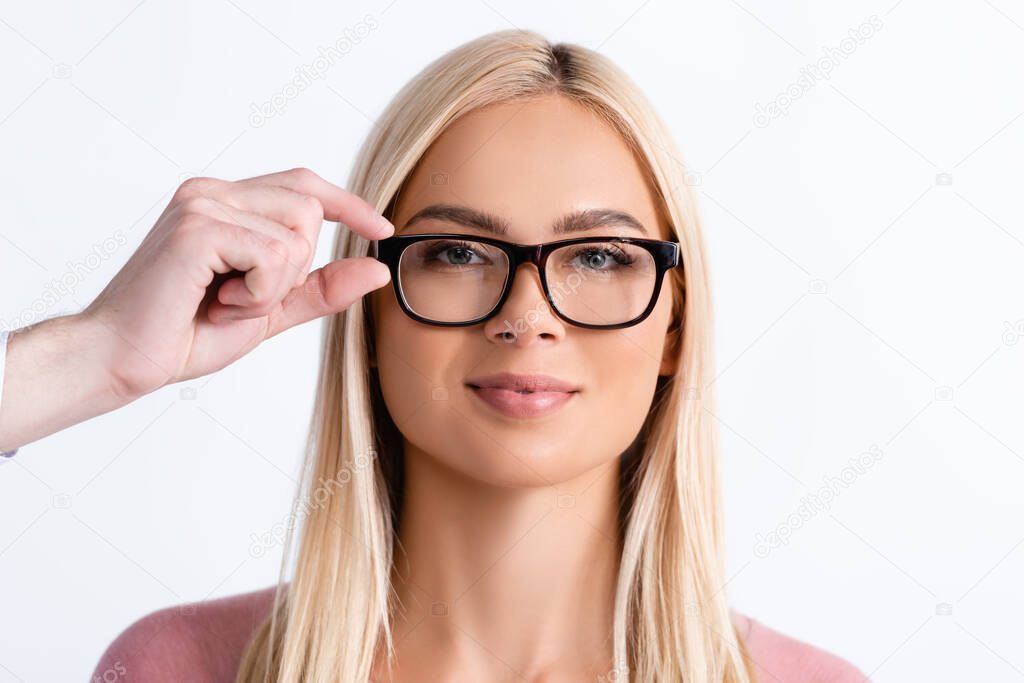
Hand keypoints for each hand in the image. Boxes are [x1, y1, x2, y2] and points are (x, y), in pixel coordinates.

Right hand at [83, 167, 393, 398]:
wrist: (124, 358)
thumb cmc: (184, 332)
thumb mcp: (270, 309)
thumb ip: (320, 288)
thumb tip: (377, 269)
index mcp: (225, 202)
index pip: (303, 184)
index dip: (347, 203)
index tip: (380, 229)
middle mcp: (212, 191)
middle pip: (308, 209)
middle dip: (295, 268)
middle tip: (246, 297)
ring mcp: (203, 203)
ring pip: (296, 236)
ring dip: (274, 287)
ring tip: (226, 301)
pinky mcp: (198, 227)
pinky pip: (273, 256)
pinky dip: (258, 293)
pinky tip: (216, 303)